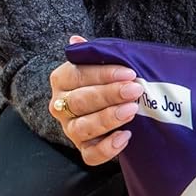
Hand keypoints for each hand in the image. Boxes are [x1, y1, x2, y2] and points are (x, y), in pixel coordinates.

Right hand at [48, 34, 141, 165]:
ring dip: (108, 119)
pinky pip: (90, 155)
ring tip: (131, 111)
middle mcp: (61, 105)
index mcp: (63, 80)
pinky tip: (125, 137)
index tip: (129, 72)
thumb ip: (94, 53)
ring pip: (83, 127)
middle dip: (109, 95)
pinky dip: (107, 149)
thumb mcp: (103, 63)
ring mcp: (70, 129)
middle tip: (135, 90)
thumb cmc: (108, 79)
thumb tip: (75, 40)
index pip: (79, 75)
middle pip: (80, 101)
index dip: (104, 74)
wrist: (109, 105)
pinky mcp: (84, 149)